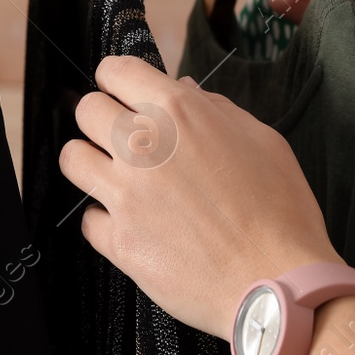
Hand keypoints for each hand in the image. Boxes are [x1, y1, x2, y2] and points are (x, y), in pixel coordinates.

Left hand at [59, 55, 341, 339]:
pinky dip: (104, 220)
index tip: (121, 90)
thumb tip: (183, 89)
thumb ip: (215, 108)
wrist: (279, 283)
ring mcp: (125, 194)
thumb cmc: (281, 212)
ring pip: (73, 159)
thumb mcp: (263, 140)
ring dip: (91, 162)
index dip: (116, 79)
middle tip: (121, 135)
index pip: (116, 71)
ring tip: (114, 175)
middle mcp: (142, 147)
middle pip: (86, 110)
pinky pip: (88, 219)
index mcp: (177, 113)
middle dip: (102, 117)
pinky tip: (130, 223)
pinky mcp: (118, 240)